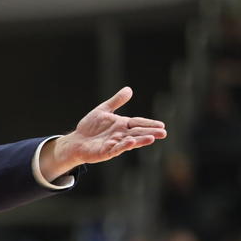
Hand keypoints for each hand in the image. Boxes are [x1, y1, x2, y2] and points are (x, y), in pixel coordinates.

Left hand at [39, 87, 166, 180]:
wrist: (76, 140)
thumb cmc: (90, 127)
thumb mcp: (103, 110)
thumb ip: (116, 101)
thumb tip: (129, 89)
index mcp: (122, 125)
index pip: (138, 123)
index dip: (149, 124)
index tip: (162, 125)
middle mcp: (121, 135)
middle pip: (137, 133)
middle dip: (150, 133)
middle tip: (163, 133)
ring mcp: (114, 144)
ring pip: (130, 142)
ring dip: (140, 140)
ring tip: (151, 138)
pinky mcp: (106, 152)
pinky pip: (116, 148)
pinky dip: (123, 145)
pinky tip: (131, 142)